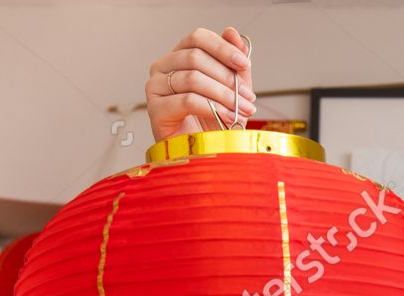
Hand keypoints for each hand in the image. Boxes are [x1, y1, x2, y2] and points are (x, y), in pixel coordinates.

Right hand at [145, 26, 257, 142]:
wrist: (202, 155)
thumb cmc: (214, 122)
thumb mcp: (232, 90)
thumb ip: (233, 63)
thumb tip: (232, 32)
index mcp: (178, 57)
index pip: (197, 38)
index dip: (222, 48)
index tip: (243, 65)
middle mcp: (162, 68)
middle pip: (196, 57)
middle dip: (228, 78)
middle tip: (248, 97)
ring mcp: (155, 87)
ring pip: (193, 78)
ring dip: (224, 95)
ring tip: (242, 110)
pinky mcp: (155, 109)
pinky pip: (187, 100)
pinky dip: (213, 108)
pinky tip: (229, 117)